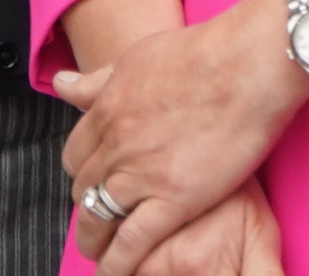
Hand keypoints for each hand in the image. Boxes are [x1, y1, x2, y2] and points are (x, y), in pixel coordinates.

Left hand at [55, 0, 304, 275]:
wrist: (245, 63)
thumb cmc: (202, 54)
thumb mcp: (136, 58)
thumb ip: (99, 80)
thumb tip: (63, 85)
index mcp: (106, 110)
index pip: (75, 154)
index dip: (82, 173)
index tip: (91, 184)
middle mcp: (115, 143)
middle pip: (84, 186)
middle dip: (88, 205)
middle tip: (97, 220)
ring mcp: (142, 172)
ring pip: (100, 215)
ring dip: (94, 238)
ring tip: (98, 254)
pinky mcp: (175, 198)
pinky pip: (134, 239)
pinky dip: (120, 260)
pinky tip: (116, 270)